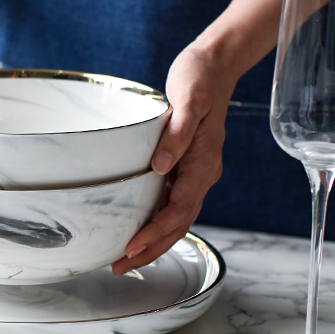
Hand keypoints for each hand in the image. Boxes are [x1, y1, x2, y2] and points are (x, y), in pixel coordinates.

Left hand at [111, 42, 235, 274]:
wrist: (215, 66)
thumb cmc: (199, 79)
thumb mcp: (189, 99)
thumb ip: (177, 133)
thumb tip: (162, 165)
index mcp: (202, 162)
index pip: (179, 209)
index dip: (156, 232)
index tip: (132, 248)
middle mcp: (202, 173)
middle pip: (179, 224)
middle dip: (151, 249)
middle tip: (120, 266)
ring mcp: (195, 173)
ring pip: (177, 220)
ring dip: (153, 242)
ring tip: (125, 259)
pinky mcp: (186, 169)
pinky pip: (173, 206)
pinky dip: (157, 224)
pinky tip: (138, 232)